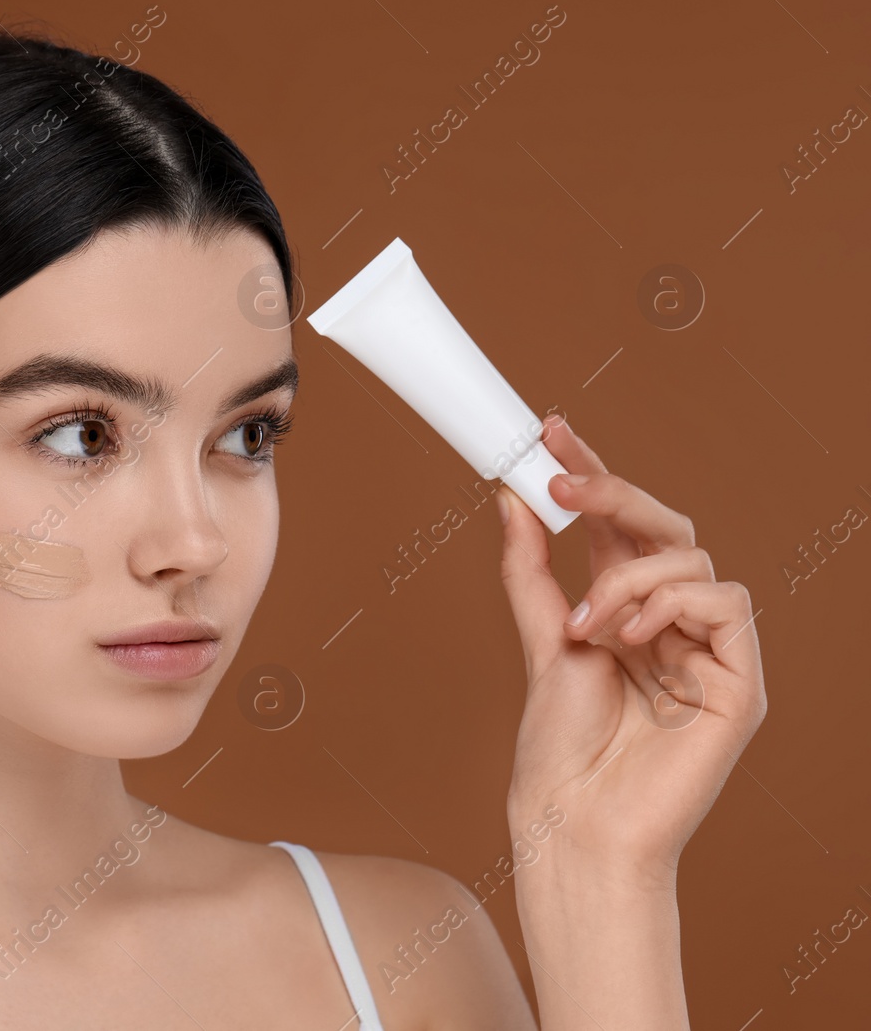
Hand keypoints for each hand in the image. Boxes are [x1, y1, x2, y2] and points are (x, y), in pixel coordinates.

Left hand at [495, 415, 766, 878]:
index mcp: (625, 609)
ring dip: (624, 576)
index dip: (593, 475)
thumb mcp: (540, 640)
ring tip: (583, 625)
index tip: (551, 432)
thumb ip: (532, 569)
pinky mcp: (739, 682)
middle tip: (559, 478)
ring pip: (690, 558)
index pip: (620, 525)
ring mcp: (709, 650)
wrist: (572, 819)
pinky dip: (668, 604)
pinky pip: (725, 602)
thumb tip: (512, 497)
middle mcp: (671, 622)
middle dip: (611, 492)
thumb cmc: (559, 747)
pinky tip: (626, 636)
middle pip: (666, 526)